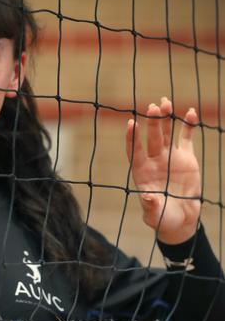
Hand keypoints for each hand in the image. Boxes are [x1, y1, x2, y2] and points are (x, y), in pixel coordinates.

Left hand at [125, 96, 200, 244]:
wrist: (181, 219)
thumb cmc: (162, 218)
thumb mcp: (155, 214)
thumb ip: (150, 205)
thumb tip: (146, 197)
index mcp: (142, 171)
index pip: (134, 150)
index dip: (132, 138)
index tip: (130, 123)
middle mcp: (154, 160)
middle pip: (152, 138)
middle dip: (152, 123)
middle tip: (152, 107)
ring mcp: (169, 157)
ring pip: (166, 133)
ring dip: (165, 118)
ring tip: (164, 102)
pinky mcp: (186, 158)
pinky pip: (186, 138)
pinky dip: (187, 126)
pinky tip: (189, 112)